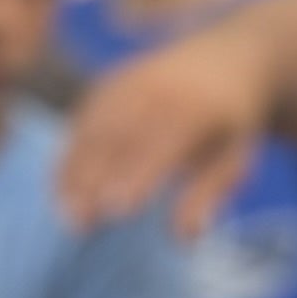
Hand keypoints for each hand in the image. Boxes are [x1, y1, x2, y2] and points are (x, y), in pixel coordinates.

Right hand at [57, 17, 274, 233]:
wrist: (224, 59)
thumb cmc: (230, 124)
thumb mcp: (235, 158)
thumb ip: (209, 194)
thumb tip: (185, 238)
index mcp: (196, 107)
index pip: (162, 143)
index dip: (137, 175)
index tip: (117, 211)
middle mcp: (158, 89)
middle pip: (118, 136)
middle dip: (95, 179)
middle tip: (80, 224)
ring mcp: (129, 82)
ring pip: (93, 129)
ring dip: (75, 171)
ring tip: (65, 212)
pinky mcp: (109, 84)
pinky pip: (83, 120)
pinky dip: (70, 154)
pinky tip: (61, 189)